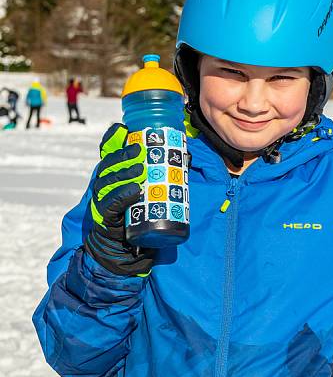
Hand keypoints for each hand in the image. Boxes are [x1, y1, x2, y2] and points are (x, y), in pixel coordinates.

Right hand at [84, 123, 156, 276]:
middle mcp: (104, 184)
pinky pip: (113, 204)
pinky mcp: (106, 217)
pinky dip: (124, 196)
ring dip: (125, 172)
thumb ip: (158, 176)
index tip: (122, 128)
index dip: (112, 139)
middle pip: (108, 164)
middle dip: (122, 154)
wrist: (124, 248)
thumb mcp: (147, 192)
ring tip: (141, 168)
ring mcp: (103, 200)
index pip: (107, 152)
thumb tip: (186, 158)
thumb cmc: (138, 215)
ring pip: (109, 182)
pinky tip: (136, 190)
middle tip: (140, 149)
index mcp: (112, 175)